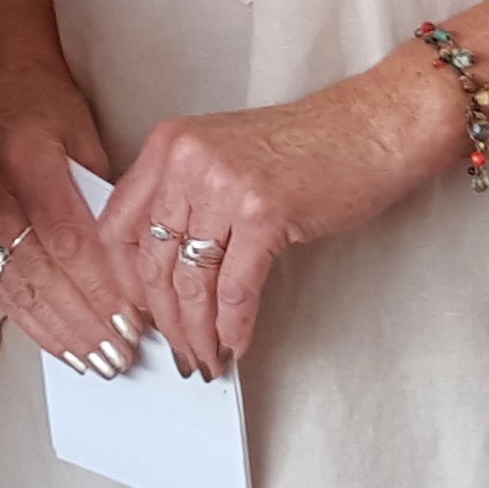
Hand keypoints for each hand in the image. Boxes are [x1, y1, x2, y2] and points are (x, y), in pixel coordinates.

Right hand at [0, 53, 139, 376]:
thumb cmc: (42, 104)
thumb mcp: (85, 137)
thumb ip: (105, 200)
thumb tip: (135, 268)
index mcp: (25, 154)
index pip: (67, 238)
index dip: (100, 286)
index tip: (132, 318)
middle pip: (41, 271)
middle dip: (85, 320)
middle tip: (120, 353)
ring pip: (17, 289)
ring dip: (61, 331)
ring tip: (97, 360)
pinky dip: (32, 322)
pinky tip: (60, 344)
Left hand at [106, 55, 462, 374]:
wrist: (369, 130)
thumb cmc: (305, 148)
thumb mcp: (222, 157)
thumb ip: (183, 198)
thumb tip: (159, 270)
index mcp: (169, 144)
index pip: (119, 226)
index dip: (124, 281)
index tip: (138, 314)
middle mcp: (187, 160)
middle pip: (153, 261)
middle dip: (164, 318)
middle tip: (178, 350)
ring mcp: (225, 185)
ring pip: (192, 281)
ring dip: (197, 331)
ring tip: (206, 357)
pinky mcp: (263, 213)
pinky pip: (236, 288)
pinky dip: (234, 325)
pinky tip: (236, 343)